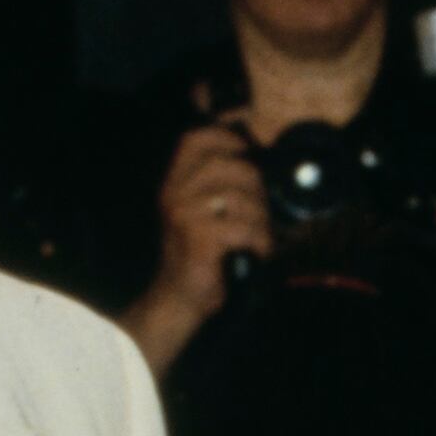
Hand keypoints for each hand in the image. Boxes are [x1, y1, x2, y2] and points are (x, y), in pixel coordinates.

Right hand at [149, 119, 274, 317]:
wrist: (178, 297)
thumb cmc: (201, 252)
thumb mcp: (203, 209)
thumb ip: (220, 181)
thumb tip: (258, 152)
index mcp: (173, 180)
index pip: (196, 138)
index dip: (228, 138)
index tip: (249, 154)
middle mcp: (174, 191)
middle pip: (230, 165)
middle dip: (256, 186)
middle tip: (259, 212)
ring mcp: (184, 213)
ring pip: (243, 197)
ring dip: (261, 219)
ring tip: (257, 236)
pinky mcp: (199, 237)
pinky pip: (246, 228)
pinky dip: (260, 241)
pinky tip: (255, 252)